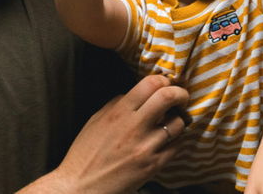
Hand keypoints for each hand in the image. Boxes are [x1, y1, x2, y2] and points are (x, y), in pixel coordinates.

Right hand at [35, 75, 188, 193]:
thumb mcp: (96, 120)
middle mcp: (135, 126)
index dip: (163, 80)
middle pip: (168, 97)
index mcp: (119, 112)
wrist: (82, 186)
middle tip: (181, 96)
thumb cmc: (85, 154)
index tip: (166, 83)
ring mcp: (146, 147)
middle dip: (179, 93)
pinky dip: (176, 140)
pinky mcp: (154, 165)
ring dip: (178, 120)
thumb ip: (116, 104)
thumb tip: (133, 94)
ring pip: (178, 123)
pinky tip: (167, 141)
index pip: (150, 84)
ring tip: (172, 122)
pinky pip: (177, 146)